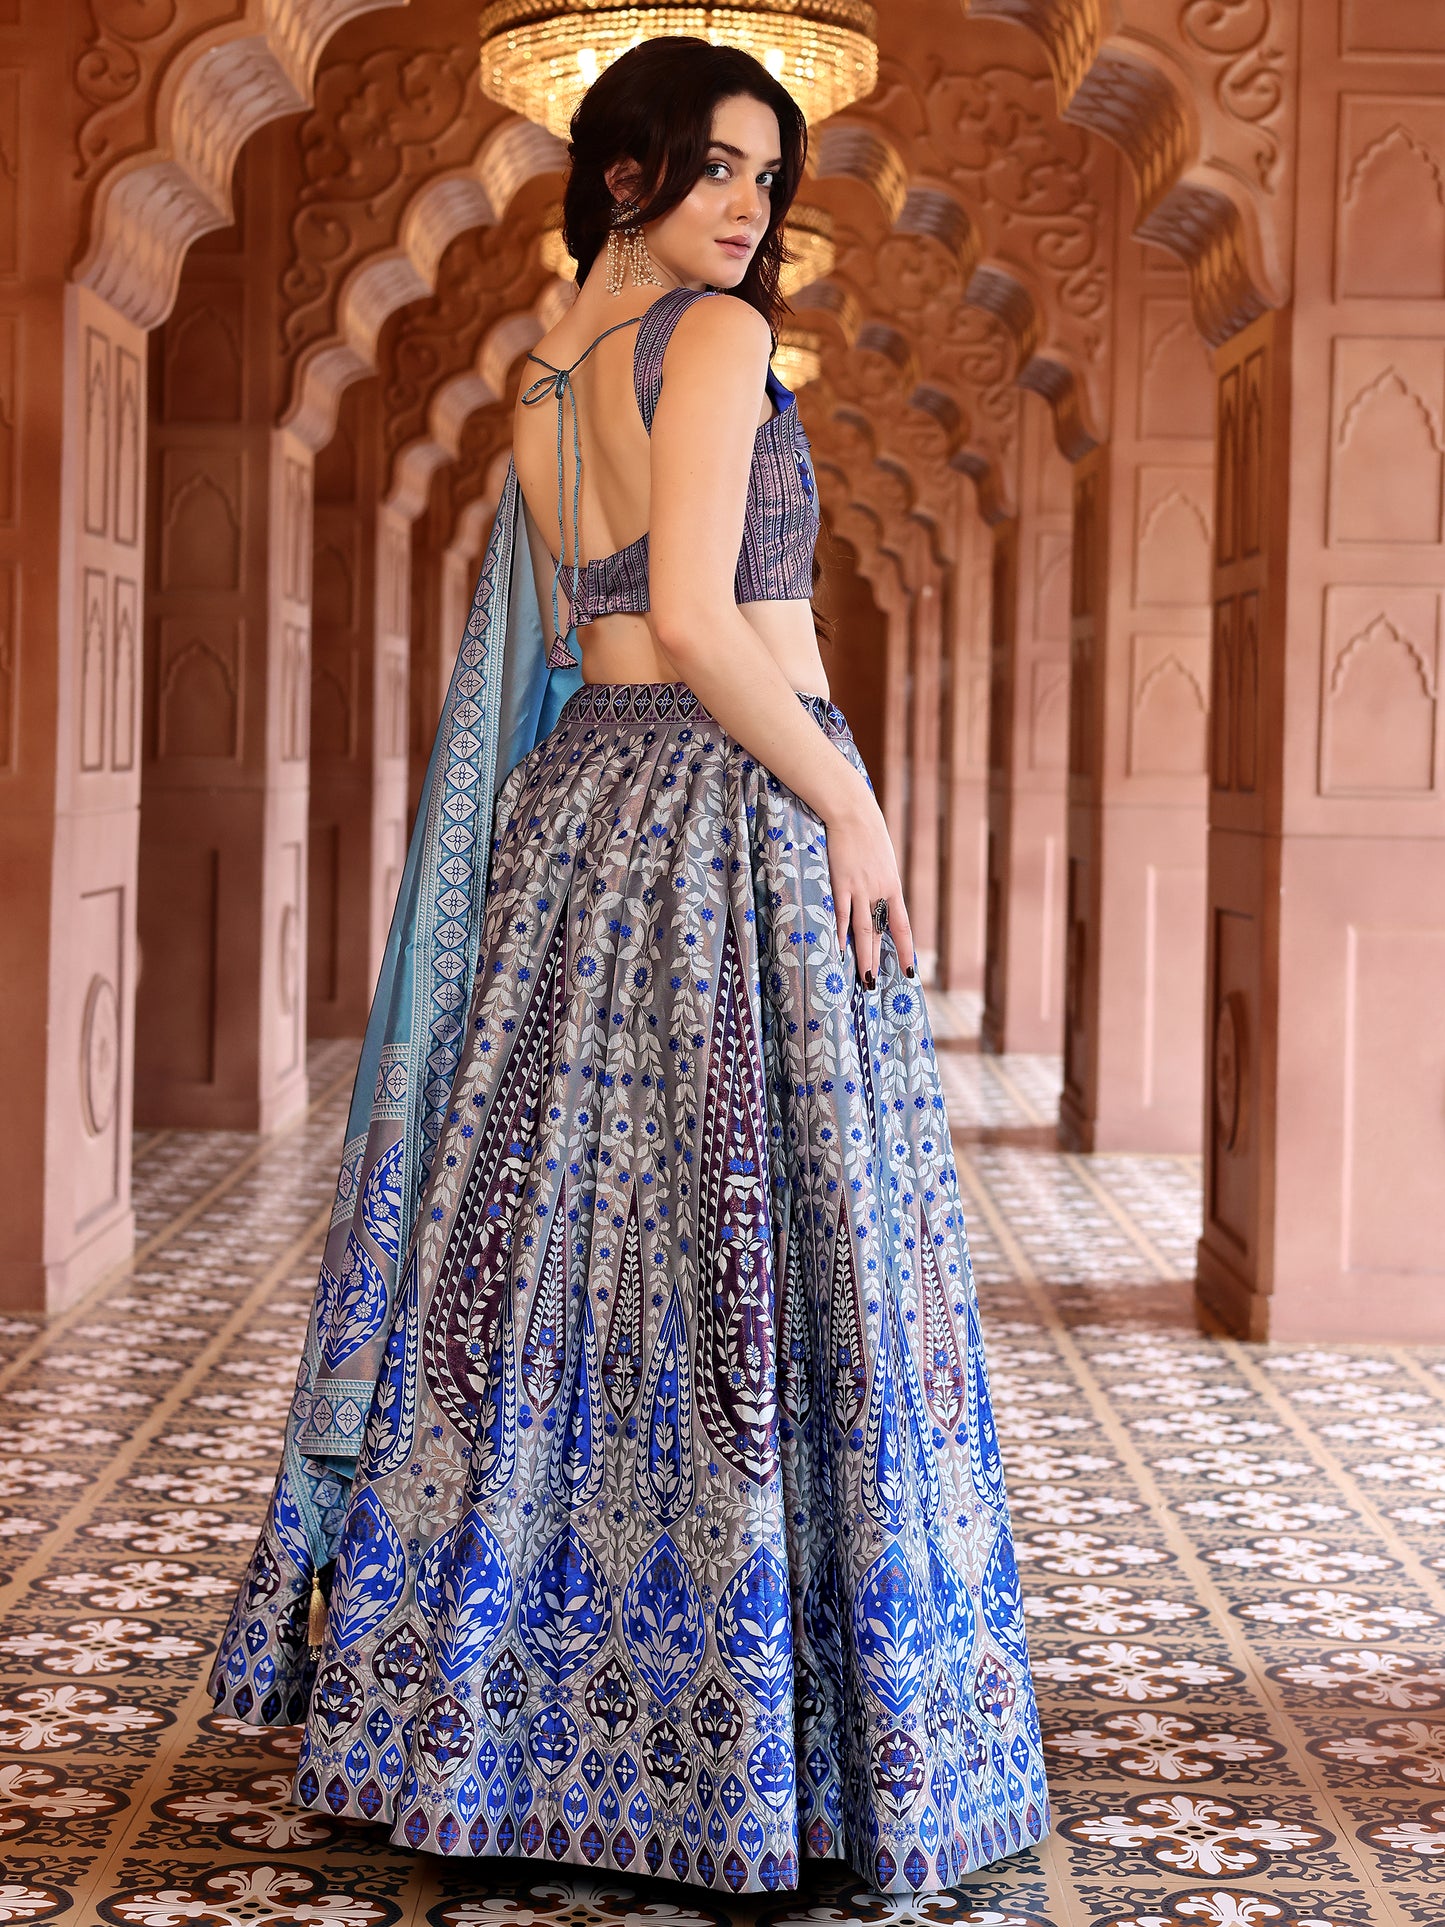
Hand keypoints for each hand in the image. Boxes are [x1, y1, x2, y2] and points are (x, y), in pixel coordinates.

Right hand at [823, 774, 916, 990]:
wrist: (853, 812)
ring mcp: (859, 888)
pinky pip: (841, 913)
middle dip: (876, 961)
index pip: (901, 926)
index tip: (908, 971)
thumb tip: (878, 898)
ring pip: (862, 930)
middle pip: (879, 934)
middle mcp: (879, 891)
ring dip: (861, 956)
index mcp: (892, 887)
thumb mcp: (883, 860)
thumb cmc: (868, 833)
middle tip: (874, 985)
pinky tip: (838, 949)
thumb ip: (881, 881)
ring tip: (861, 977)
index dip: (904, 950)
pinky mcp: (840, 881)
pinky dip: (840, 933)